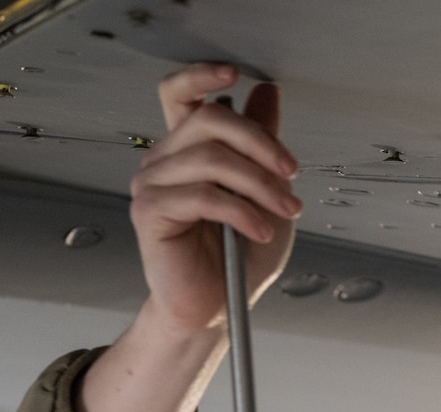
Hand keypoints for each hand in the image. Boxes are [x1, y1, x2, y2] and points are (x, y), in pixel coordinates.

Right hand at [130, 63, 300, 334]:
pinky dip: (242, 211)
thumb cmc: (236, 257)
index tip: (235, 73)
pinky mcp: (149, 212)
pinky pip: (203, 195)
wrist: (216, 308)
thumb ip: (262, 142)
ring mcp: (151, 184)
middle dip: (261, 144)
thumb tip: (266, 92)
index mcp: (186, 148)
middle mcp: (164, 160)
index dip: (202, 75)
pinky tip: (259, 229)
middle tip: (291, 173)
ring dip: (259, 184)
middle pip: (211, 120)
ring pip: (211, 159)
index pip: (179, 93)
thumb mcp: (264, 190)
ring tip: (283, 210)